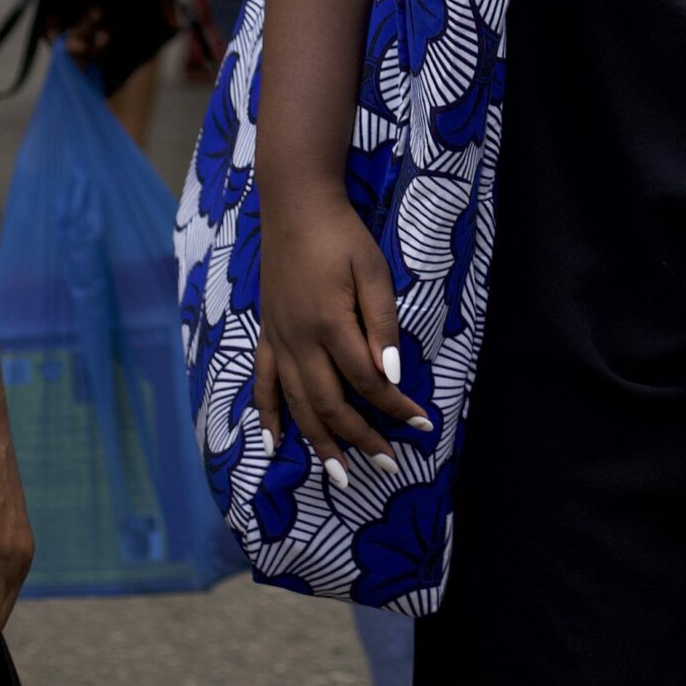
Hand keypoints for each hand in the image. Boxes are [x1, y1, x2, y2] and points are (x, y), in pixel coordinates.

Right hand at [257, 188, 430, 481]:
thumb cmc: (343, 237)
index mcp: (331, 326)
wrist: (295, 209)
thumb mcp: (374, 272)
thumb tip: (392, 375)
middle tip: (388, 466)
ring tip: (341, 477)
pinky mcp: (268, 336)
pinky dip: (269, 417)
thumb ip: (382, 324)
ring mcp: (279, 342)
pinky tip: (276, 444)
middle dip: (361, 440)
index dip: (394, 408)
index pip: (368, 382)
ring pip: (298, 405)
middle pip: (331, 404)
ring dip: (320, 443)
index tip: (420, 424)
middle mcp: (300, 342)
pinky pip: (265, 385)